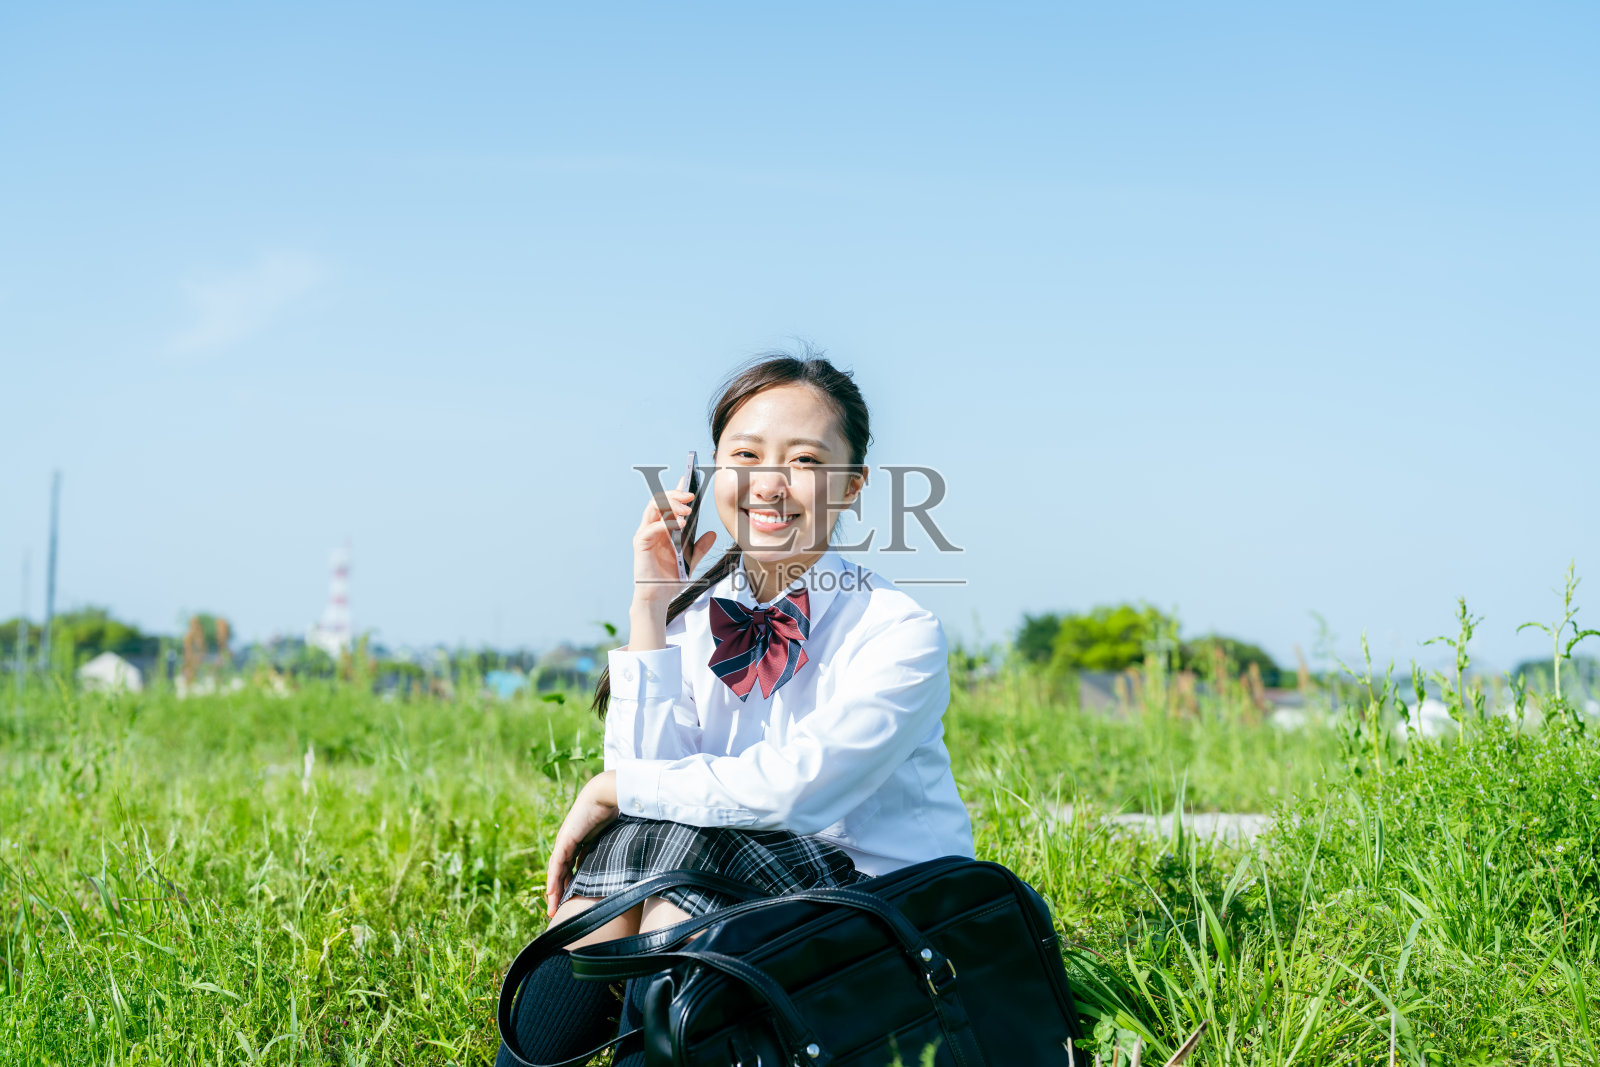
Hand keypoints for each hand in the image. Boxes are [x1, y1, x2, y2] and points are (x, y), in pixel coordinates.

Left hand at [544, 770, 620, 917]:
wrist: (608, 793)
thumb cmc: (617, 810)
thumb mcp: (615, 836)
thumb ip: (615, 849)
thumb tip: (632, 862)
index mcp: (582, 841)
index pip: (574, 866)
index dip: (572, 883)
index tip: (572, 900)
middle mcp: (571, 842)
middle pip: (563, 872)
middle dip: (561, 891)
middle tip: (558, 910)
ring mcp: (566, 840)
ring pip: (557, 871)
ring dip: (554, 890)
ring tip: (553, 908)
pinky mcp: (565, 839)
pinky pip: (557, 863)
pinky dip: (554, 878)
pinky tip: (552, 892)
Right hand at [634, 473, 717, 606]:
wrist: (658, 598)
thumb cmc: (670, 580)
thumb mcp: (691, 561)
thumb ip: (700, 547)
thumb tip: (713, 534)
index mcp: (663, 529)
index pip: (668, 503)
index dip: (677, 490)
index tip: (688, 478)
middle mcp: (651, 528)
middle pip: (659, 500)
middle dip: (675, 494)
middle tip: (691, 495)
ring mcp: (645, 534)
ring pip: (654, 508)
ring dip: (671, 505)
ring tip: (688, 509)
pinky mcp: (641, 544)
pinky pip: (652, 527)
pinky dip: (667, 524)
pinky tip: (682, 525)